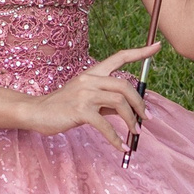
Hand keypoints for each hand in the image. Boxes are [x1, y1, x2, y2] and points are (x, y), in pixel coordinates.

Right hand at [22, 43, 160, 148]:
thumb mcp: (87, 99)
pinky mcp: (80, 110)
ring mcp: (85, 94)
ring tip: (136, 133)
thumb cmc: (63, 106)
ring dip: (132, 121)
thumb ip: (107, 101)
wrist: (37, 112)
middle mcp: (90, 79)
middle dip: (140, 104)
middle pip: (125, 86)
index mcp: (93, 73)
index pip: (120, 57)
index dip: (140, 52)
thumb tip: (129, 109)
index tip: (157, 46)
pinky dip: (116, 138)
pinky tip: (121, 147)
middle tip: (146, 118)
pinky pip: (105, 125)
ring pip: (119, 103)